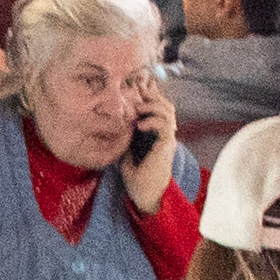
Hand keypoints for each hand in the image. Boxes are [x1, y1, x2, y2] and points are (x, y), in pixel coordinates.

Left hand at [118, 76, 180, 214]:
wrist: (145, 194)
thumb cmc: (136, 175)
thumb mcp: (125, 149)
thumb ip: (124, 134)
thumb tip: (111, 121)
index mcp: (155, 131)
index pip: (156, 106)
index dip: (147, 94)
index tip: (133, 86)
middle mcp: (164, 132)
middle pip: (165, 103)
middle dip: (151, 95)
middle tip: (136, 92)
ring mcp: (167, 137)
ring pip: (168, 110)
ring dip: (152, 105)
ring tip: (138, 110)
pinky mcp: (166, 145)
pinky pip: (165, 125)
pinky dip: (152, 121)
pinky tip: (139, 125)